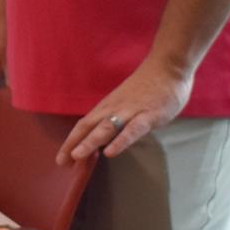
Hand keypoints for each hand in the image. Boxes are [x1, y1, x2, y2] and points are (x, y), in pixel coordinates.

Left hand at [59, 59, 192, 162]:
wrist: (168, 68)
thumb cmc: (147, 88)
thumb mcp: (125, 104)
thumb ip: (115, 120)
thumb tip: (103, 139)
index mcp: (107, 107)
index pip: (84, 125)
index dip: (71, 141)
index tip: (61, 159)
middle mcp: (113, 109)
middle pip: (88, 127)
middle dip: (73, 145)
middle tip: (61, 162)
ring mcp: (130, 112)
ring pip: (106, 128)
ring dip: (90, 142)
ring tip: (77, 156)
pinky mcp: (148, 116)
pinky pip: (132, 130)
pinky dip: (120, 141)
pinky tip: (110, 152)